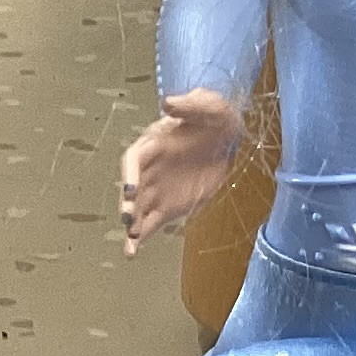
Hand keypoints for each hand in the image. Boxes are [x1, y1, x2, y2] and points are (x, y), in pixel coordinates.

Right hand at [119, 91, 242, 253]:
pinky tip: (133, 252)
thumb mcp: (206, 105)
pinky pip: (152, 222)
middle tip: (128, 221)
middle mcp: (149, 169)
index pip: (134, 159)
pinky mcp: (169, 205)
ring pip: (139, 210)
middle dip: (129, 205)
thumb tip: (168, 103)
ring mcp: (157, 189)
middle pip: (132, 189)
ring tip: (129, 248)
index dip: (129, 174)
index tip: (130, 189)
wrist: (227, 136)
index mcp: (153, 144)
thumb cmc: (212, 115)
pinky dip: (142, 236)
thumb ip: (189, 106)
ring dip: (132, 227)